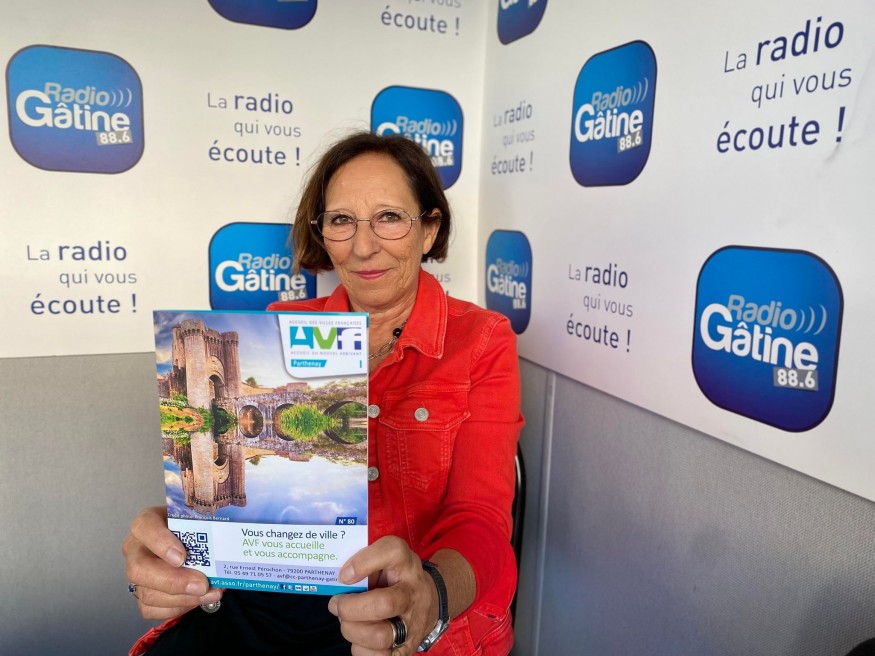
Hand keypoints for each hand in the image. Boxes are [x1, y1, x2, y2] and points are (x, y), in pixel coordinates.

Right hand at [122, 506, 222, 619]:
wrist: (190, 540)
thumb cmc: (192, 526)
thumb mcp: (196, 518)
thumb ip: (205, 524)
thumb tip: (224, 539)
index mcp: (146, 523)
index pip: (144, 527)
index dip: (161, 543)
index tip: (182, 557)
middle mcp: (136, 548)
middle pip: (140, 569)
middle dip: (173, 581)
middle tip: (202, 584)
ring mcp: (136, 573)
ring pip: (148, 594)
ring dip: (182, 598)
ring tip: (210, 593)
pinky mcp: (141, 593)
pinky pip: (151, 609)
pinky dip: (178, 608)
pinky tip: (197, 600)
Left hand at [327, 536, 437, 655]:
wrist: (428, 602)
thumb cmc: (397, 578)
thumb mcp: (386, 560)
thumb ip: (365, 562)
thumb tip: (341, 579)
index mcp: (406, 564)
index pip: (392, 551)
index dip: (364, 562)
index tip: (344, 575)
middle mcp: (413, 594)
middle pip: (384, 604)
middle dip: (351, 608)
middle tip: (336, 604)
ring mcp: (413, 625)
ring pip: (379, 637)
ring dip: (352, 630)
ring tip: (347, 622)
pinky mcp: (406, 649)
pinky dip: (361, 650)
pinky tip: (359, 638)